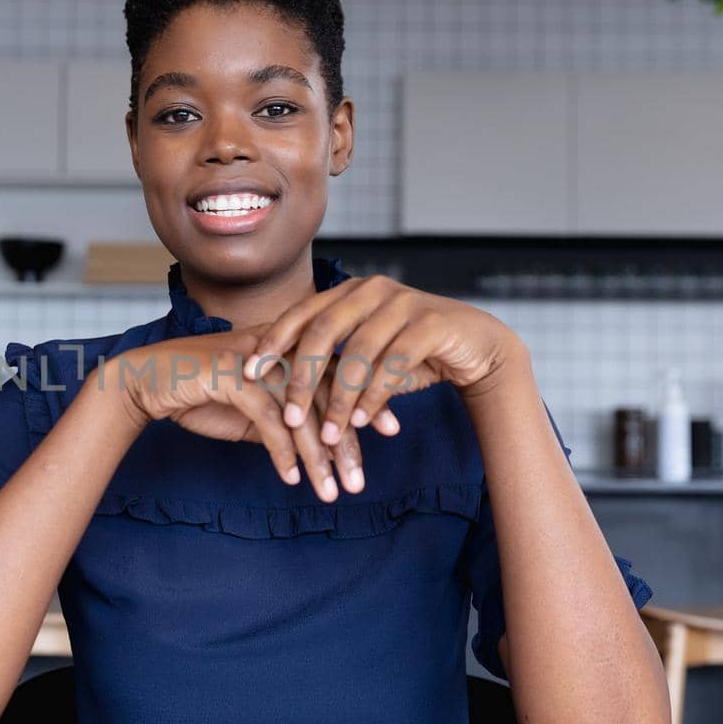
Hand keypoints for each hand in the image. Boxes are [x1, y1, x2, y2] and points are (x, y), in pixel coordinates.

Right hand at [103, 326, 368, 501]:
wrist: (147, 381)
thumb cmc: (199, 392)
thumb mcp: (250, 409)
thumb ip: (283, 418)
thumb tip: (313, 444)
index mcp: (288, 347)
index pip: (339, 373)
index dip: (367, 399)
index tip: (393, 429)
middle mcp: (278, 348)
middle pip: (328, 395)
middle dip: (347, 442)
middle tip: (361, 482)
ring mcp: (257, 360)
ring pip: (302, 413)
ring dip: (318, 458)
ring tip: (331, 493)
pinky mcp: (234, 376)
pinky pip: (269, 420)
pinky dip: (282, 453)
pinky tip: (291, 479)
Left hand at [242, 274, 529, 445]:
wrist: (476, 345)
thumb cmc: (412, 352)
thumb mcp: (365, 353)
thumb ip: (330, 361)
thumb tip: (277, 387)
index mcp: (349, 292)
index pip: (300, 314)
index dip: (271, 342)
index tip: (246, 372)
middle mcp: (372, 290)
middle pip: (322, 332)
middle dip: (301, 377)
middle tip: (287, 415)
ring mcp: (403, 303)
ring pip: (358, 352)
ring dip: (339, 398)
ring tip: (325, 433)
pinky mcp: (431, 324)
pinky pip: (393, 363)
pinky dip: (373, 396)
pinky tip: (359, 422)